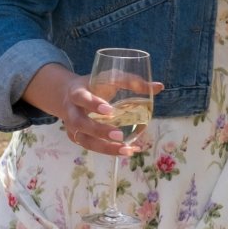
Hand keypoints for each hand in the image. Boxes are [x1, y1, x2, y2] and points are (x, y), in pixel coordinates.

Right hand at [30, 65, 162, 157]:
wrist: (68, 95)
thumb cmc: (94, 84)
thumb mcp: (109, 77)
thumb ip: (131, 81)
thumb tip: (159, 87)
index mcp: (76, 93)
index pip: (81, 98)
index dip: (93, 104)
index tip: (110, 110)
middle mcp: (71, 112)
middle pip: (80, 124)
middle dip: (99, 131)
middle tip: (119, 135)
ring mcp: (72, 127)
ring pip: (85, 141)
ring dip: (105, 148)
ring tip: (127, 151)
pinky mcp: (78, 138)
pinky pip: (92, 147)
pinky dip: (109, 151)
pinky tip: (128, 151)